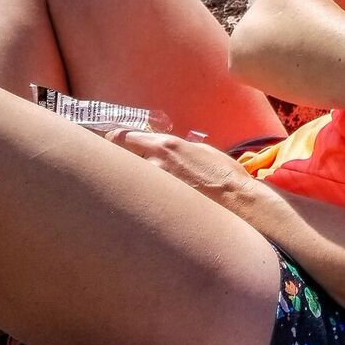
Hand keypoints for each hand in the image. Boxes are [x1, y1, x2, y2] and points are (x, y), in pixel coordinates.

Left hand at [108, 130, 261, 216]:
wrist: (236, 199)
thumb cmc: (224, 172)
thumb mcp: (201, 150)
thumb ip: (178, 148)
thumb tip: (167, 151)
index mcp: (166, 146)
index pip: (125, 139)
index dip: (114, 140)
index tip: (108, 142)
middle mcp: (155, 164)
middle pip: (124, 162)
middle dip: (124, 165)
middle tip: (122, 170)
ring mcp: (155, 187)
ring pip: (136, 181)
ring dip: (138, 184)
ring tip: (144, 191)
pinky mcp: (159, 205)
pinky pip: (146, 198)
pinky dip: (146, 199)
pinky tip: (155, 204)